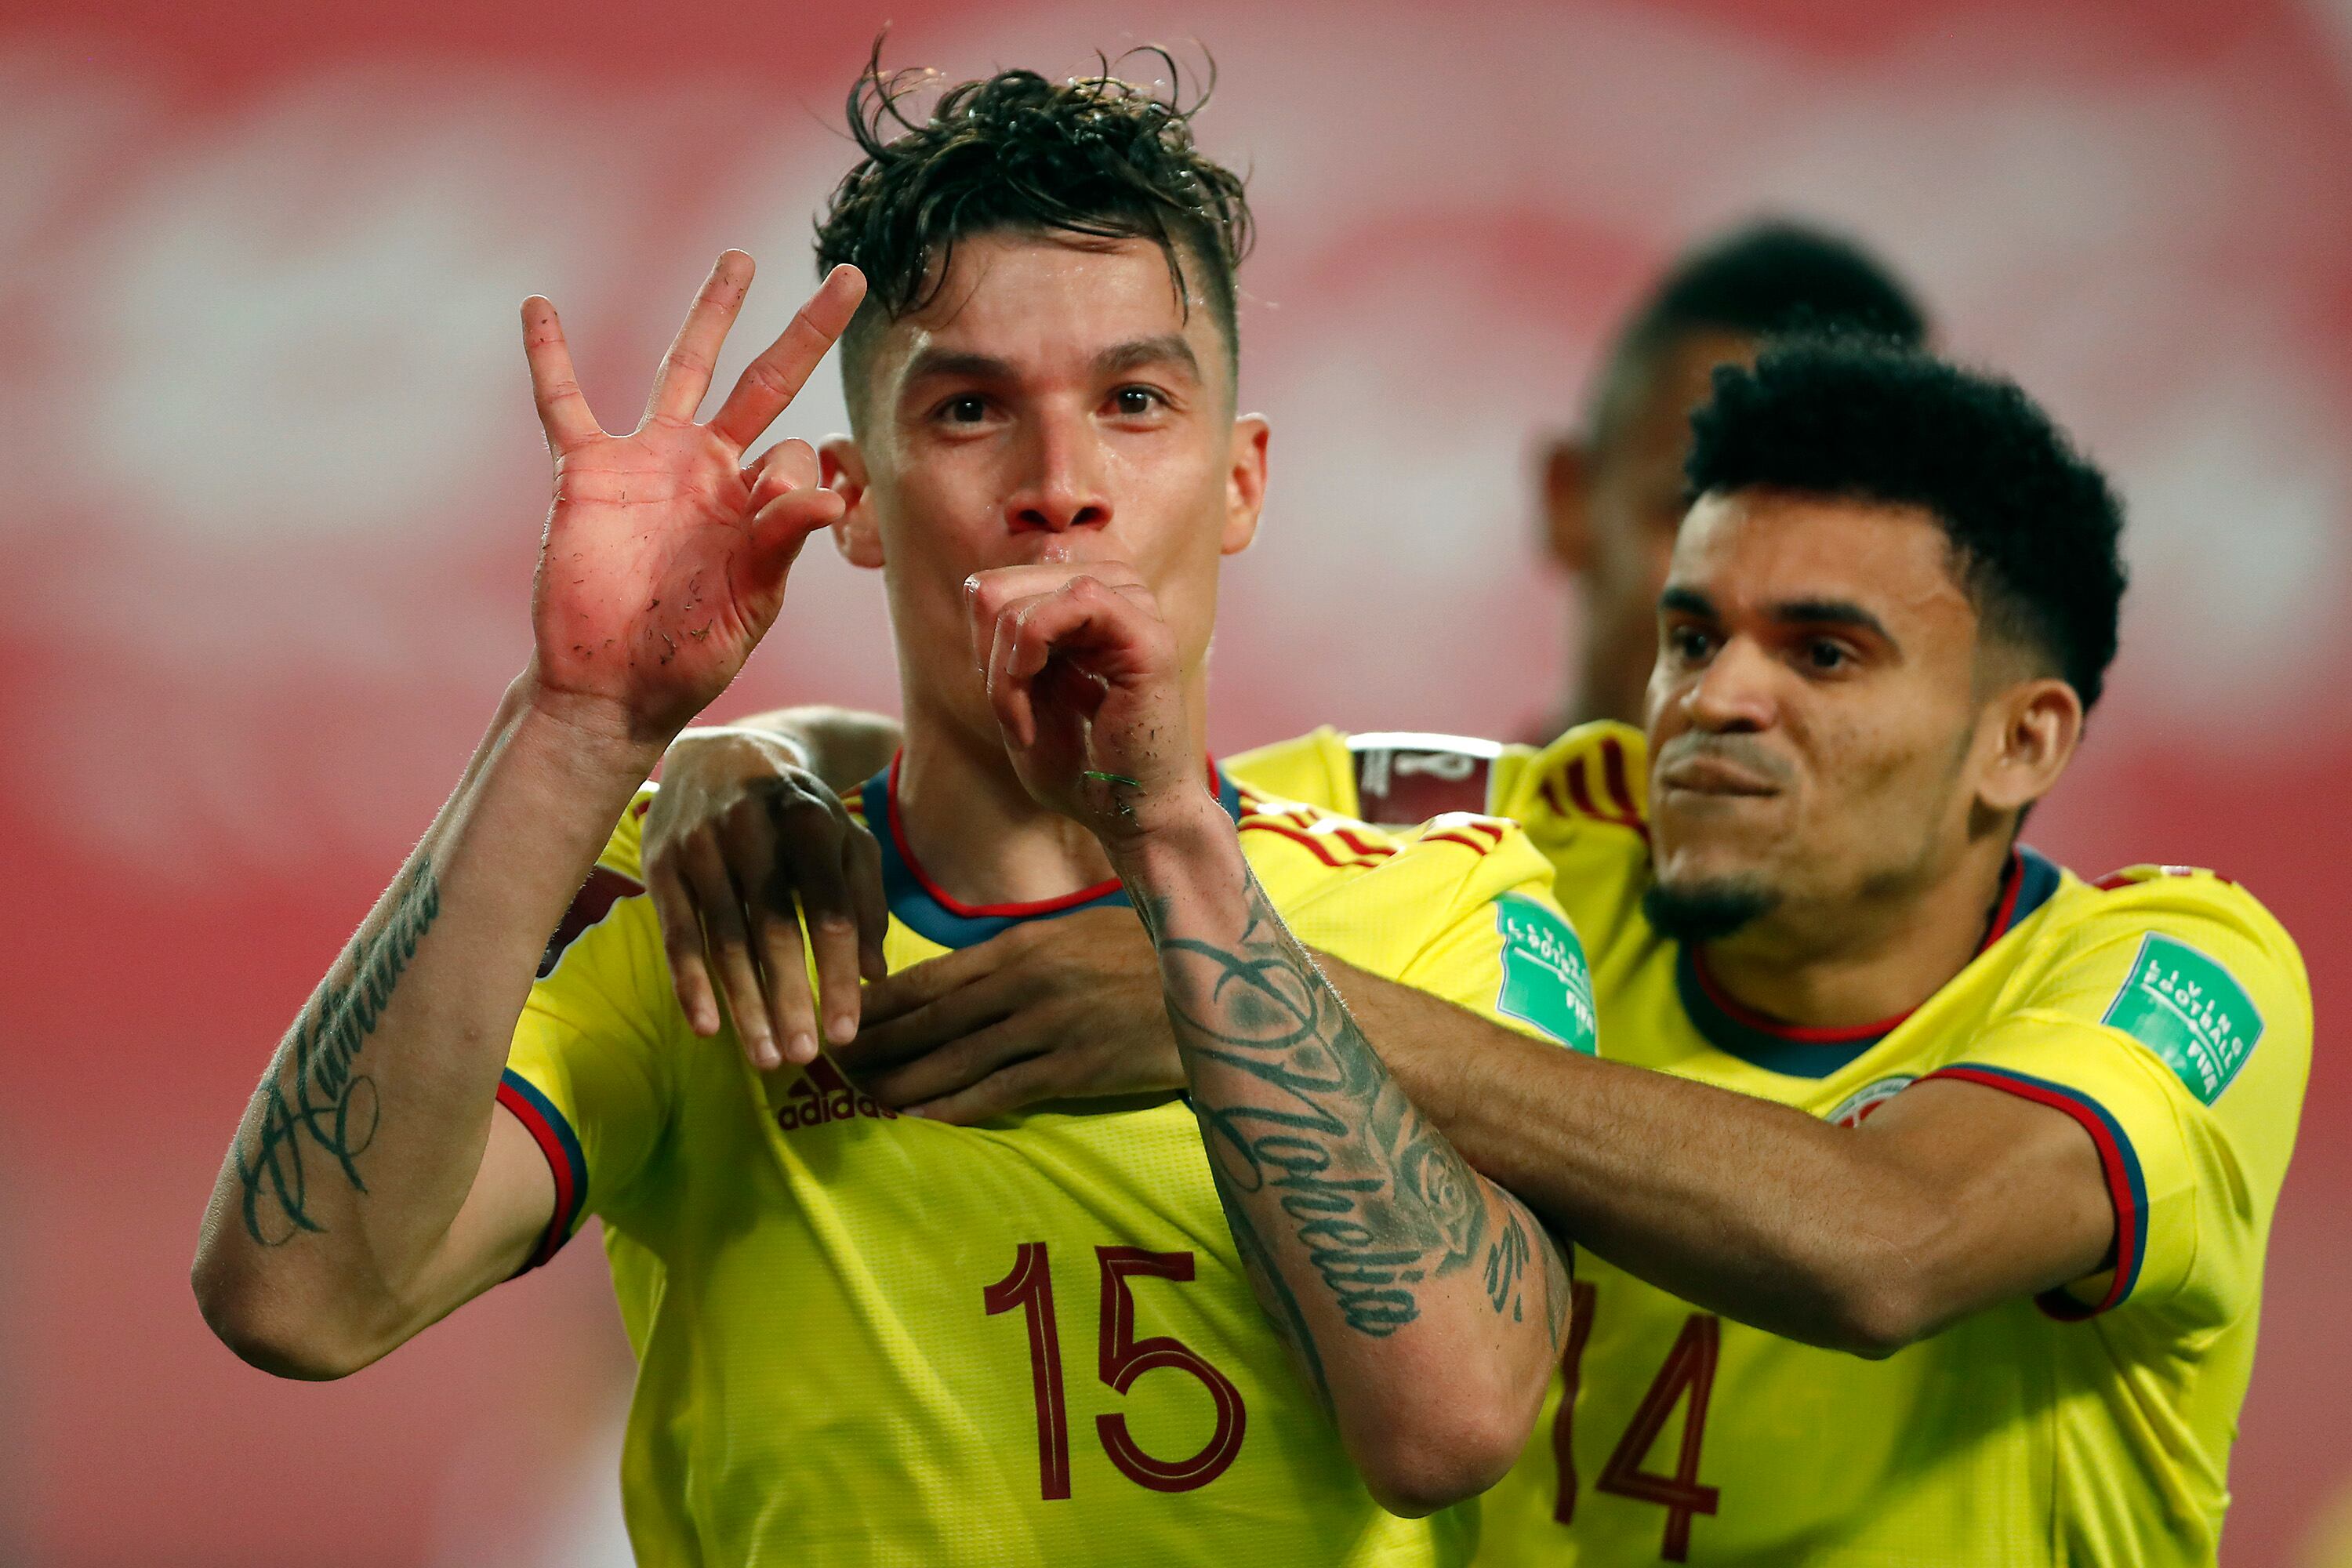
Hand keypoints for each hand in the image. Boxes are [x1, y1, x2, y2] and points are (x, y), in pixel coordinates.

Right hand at [521, 252, 865, 744]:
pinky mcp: (588, 472)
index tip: (793, 515)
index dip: (804, 476)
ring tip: (740, 261)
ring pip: (684, 367)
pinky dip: (550, 357)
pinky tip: (539, 307)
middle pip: (764, 381)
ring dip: (712, 312)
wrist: (610, 688)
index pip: (798, 453)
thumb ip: (781, 544)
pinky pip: (564, 404)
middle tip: (848, 277)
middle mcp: (708, 469)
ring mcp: (649, 462)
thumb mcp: (748, 605)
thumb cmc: (685, 656)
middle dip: (806, 331)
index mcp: (754, 504)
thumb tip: (829, 494)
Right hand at [643, 728, 887, 1068]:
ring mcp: (700, 845)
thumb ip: (865, 902)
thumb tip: (874, 975)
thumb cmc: (799, 811)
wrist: (720, 754)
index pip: (830, 909)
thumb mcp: (846, 840)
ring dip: (745, 1004)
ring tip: (766, 1057)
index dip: (838, 974)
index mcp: (809, 819)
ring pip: (725, 939)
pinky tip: (708, 1028)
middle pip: (775, 929)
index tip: (848, 1032)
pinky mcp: (660, 863)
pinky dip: (691, 983)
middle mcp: (751, 828)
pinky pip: (676, 933)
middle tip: (805, 1057)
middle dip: (790, 998)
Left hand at [833, 907, 1182, 1120]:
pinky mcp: (1075, 1069)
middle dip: (876, 1046)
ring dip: (903, 1084)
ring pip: (956, 1061)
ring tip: (861, 1100)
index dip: (881, 1002)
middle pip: (931, 1020)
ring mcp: (1048, 1027)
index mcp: (1024, 944)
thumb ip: (1028, 950)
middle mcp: (1026, 982)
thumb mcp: (1084, 931)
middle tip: (830, 1067)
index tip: (841, 1018)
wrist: (1223, 987)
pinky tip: (920, 1123)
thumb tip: (976, 968)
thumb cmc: (1154, 953)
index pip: (932, 976)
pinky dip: (955, 1109)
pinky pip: (1001, 1093)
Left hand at [968, 562, 1210, 847]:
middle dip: (989, 664)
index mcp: (1084, 596)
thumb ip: (1001, 637)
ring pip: (1022, 603)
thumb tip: (981, 587)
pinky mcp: (1146, 632)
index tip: (1006, 704)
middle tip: (1014, 721)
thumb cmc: (1080, 764)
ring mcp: (1134, 604)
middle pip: (998, 590)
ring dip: (1005, 677)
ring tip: (1024, 729)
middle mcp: (1113, 587)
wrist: (1129, 814)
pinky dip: (1027, 664)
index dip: (981, 649)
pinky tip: (1030, 721)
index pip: (994, 587)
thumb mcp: (1017, 691)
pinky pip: (1068, 605)